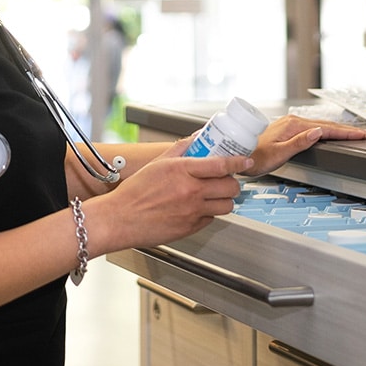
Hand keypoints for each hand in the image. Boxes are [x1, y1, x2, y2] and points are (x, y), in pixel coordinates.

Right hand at [91, 140, 250, 251]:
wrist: (120, 219)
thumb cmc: (135, 192)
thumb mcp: (158, 163)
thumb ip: (181, 148)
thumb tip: (197, 137)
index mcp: (182, 171)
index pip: (221, 165)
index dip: (238, 162)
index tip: (245, 161)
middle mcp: (190, 191)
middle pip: (230, 187)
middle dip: (232, 183)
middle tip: (226, 181)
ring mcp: (192, 211)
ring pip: (226, 206)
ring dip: (224, 200)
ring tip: (214, 195)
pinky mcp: (190, 228)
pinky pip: (211, 219)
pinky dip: (209, 213)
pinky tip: (197, 208)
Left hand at [245, 114, 365, 176]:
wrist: (238, 155)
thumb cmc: (255, 157)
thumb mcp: (279, 154)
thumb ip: (299, 143)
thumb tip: (318, 132)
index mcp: (294, 126)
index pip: (327, 129)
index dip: (347, 133)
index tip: (363, 135)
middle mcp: (292, 121)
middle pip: (326, 125)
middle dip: (347, 130)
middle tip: (365, 134)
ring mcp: (290, 124)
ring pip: (320, 125)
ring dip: (338, 129)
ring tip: (353, 133)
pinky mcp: (287, 129)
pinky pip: (312, 128)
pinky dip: (326, 130)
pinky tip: (329, 133)